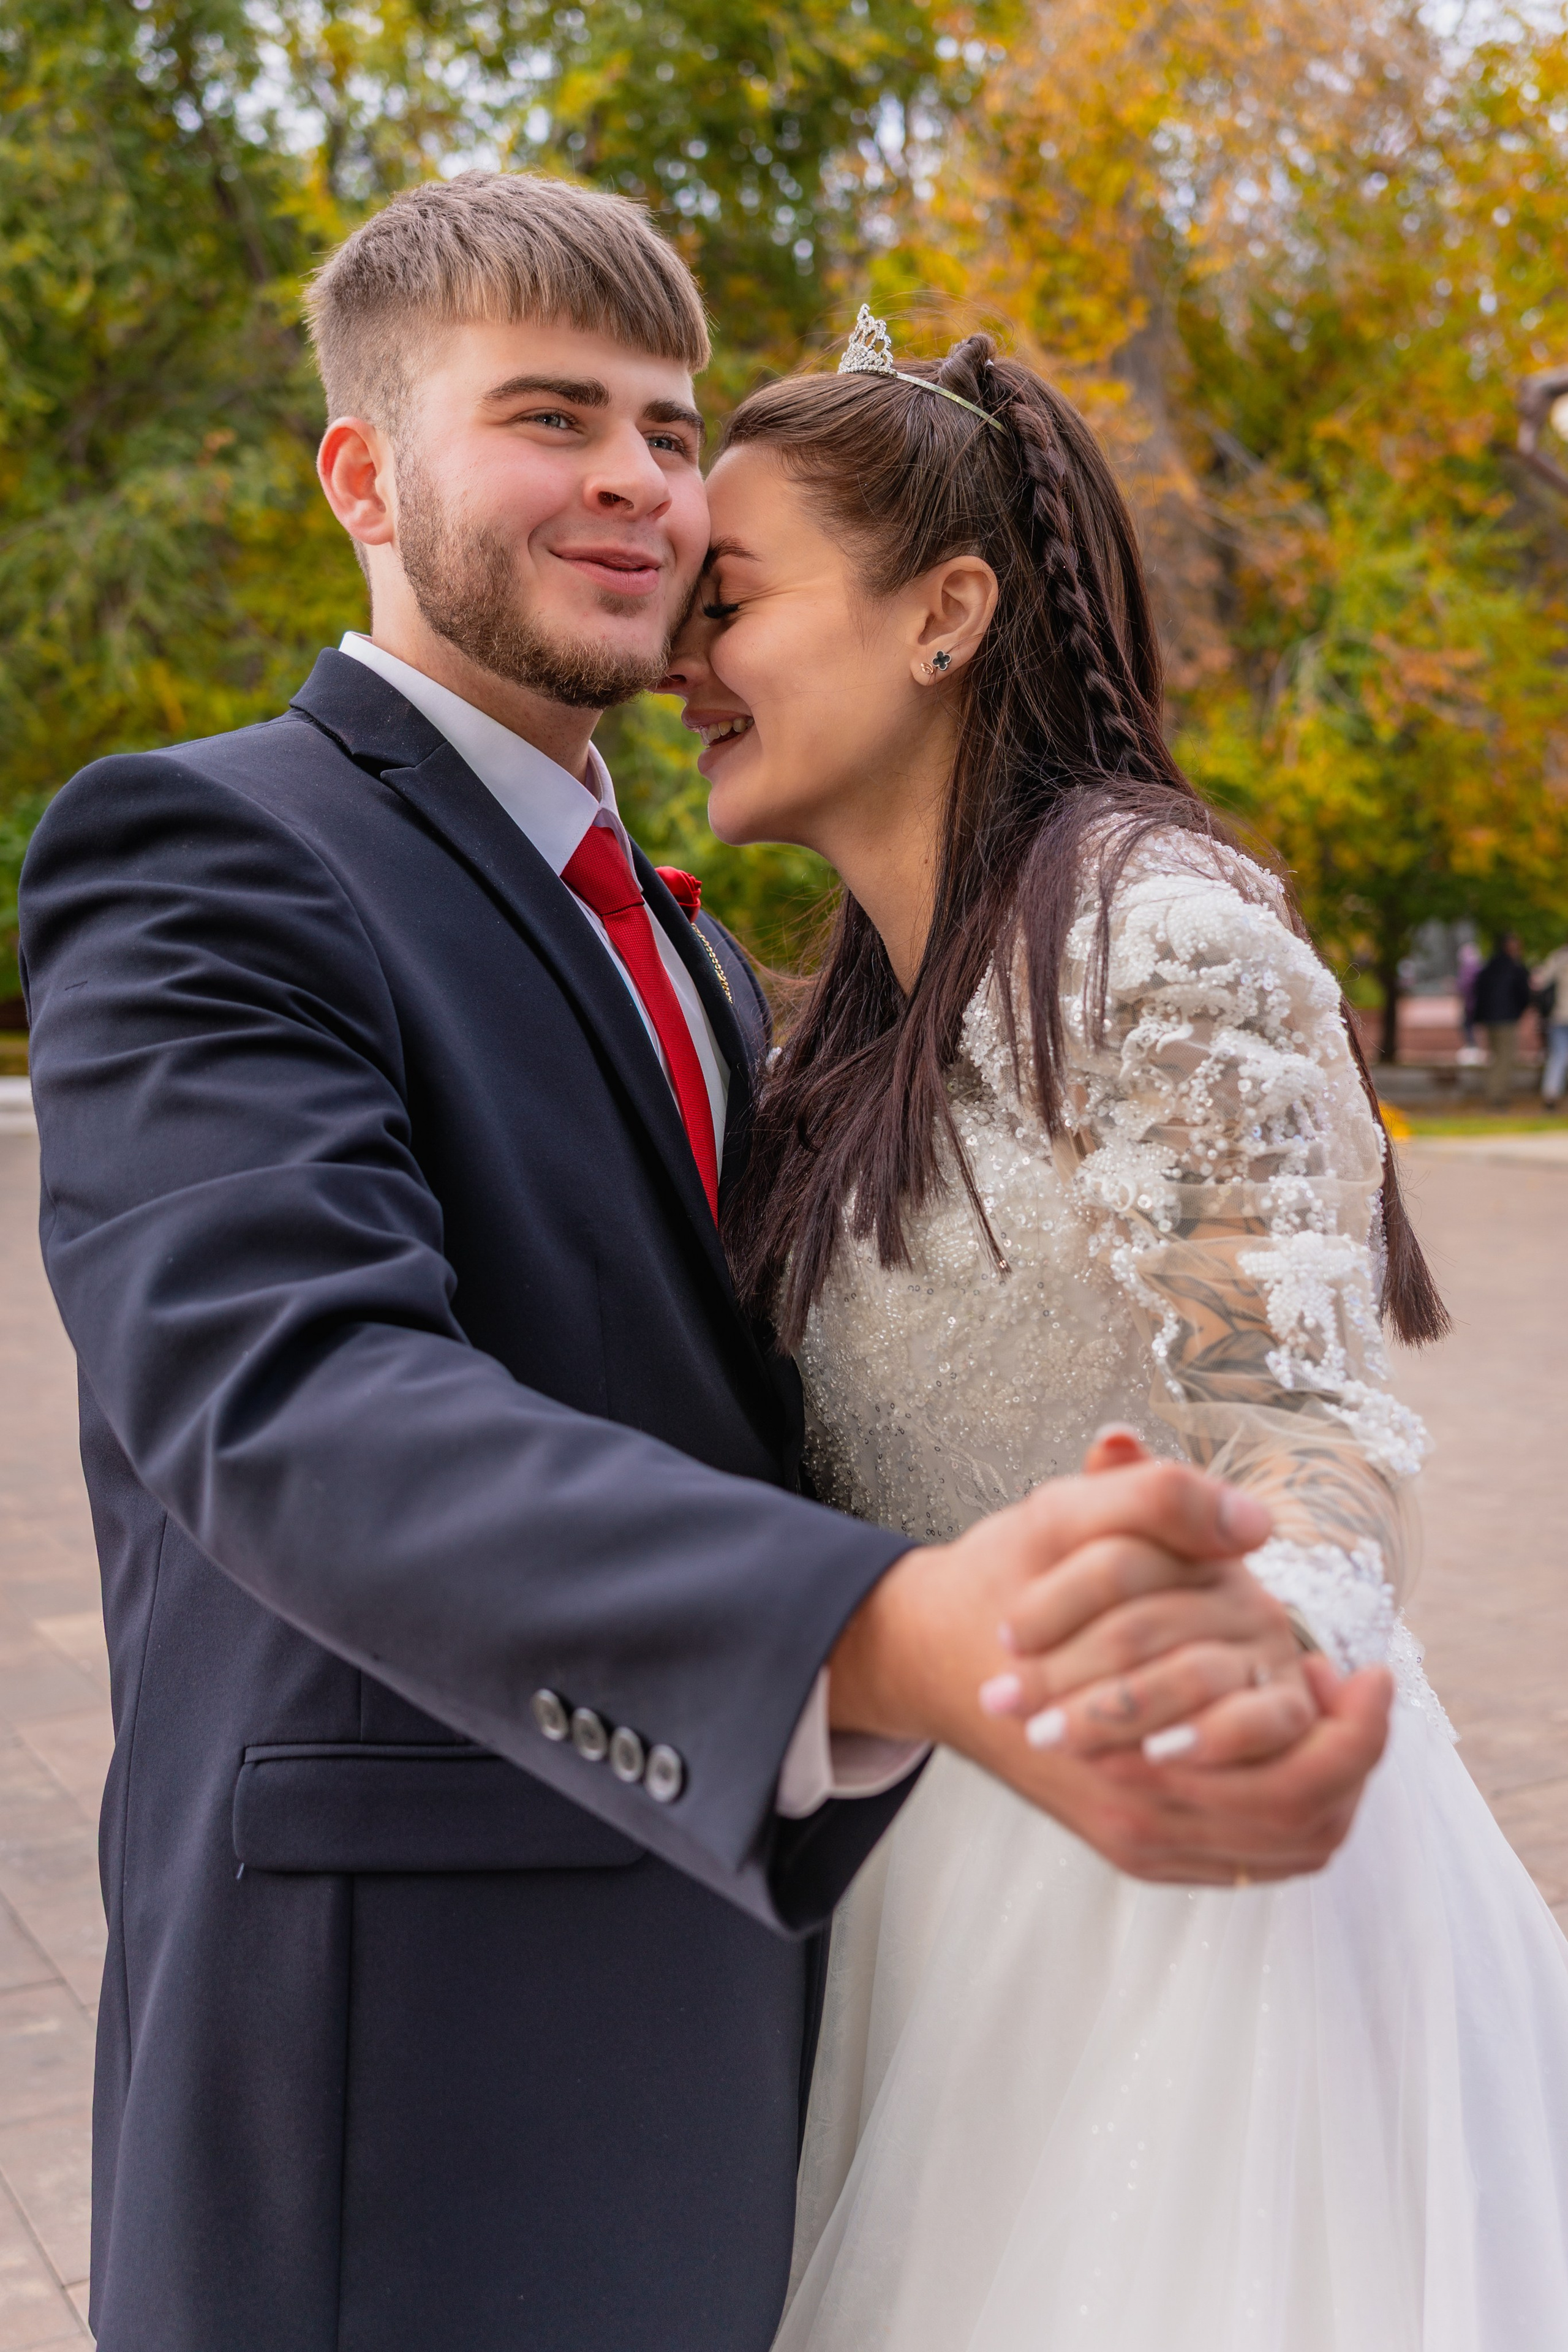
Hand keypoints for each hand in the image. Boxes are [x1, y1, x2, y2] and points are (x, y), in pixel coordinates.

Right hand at [829, 1456, 1390, 1881]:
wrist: (927, 1652)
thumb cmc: (1001, 1582)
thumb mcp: (1061, 1514)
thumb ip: (1156, 1500)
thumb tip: (1252, 1522)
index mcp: (1136, 1740)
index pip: (1300, 1776)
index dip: (1357, 1726)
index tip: (1369, 1668)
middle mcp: (1138, 1808)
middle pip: (1305, 1825)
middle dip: (1356, 1760)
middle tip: (1364, 1692)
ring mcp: (1134, 1834)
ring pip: (1282, 1847)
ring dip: (1328, 1789)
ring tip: (1332, 1719)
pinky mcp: (1128, 1844)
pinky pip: (1245, 1859)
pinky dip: (1286, 1814)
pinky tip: (1286, 1749)